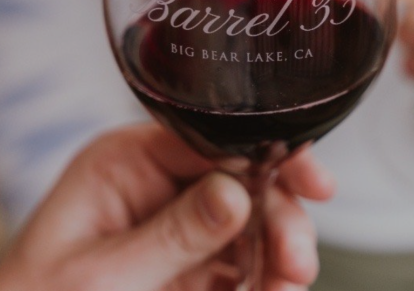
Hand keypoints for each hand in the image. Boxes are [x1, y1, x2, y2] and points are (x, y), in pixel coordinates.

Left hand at [0, 124, 333, 290]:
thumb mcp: (103, 274)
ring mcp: (183, 229)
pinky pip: (249, 263)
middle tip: (295, 258)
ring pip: (259, 225)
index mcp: (128, 164)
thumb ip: (173, 234)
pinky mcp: (197, 267)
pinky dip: (270, 278)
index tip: (310, 181)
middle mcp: (162, 187)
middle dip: (282, 218)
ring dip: (283, 252)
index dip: (270, 154)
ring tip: (290, 283)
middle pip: (248, 182)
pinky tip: (277, 290)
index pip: (213, 139)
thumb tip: (237, 193)